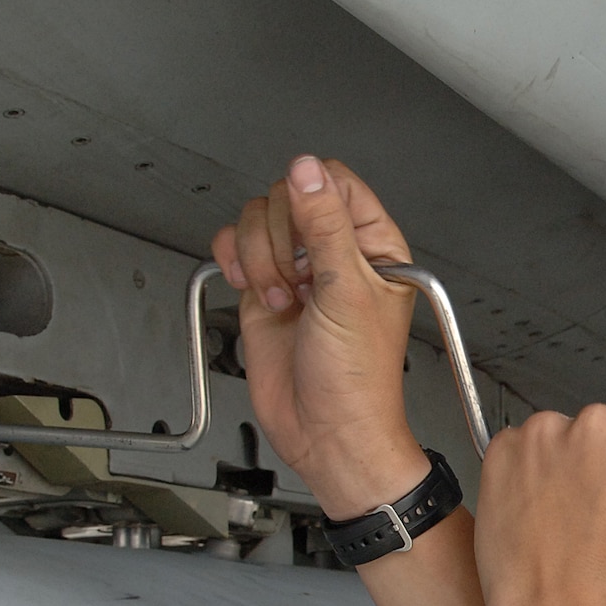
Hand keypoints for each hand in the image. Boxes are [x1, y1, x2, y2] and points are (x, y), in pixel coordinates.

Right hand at [211, 156, 428, 518]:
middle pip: (288, 197)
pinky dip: (232, 260)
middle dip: (280, 238)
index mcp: (373, 246)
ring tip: (282, 299)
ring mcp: (294, 270)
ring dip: (258, 257)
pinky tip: (253, 289)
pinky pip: (233, 248)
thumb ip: (325, 226)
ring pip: (256, 221)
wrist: (326, 433)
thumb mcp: (347, 292)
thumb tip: (308, 172)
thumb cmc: (357, 380)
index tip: (307, 232)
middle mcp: (332, 253)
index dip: (313, 199)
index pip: (335, 184)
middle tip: (297, 283)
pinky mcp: (261, 290)